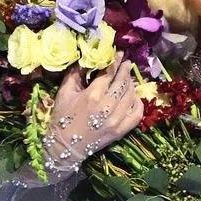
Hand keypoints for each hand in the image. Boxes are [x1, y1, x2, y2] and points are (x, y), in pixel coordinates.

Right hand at [42, 53, 142, 175]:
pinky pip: (136, 113)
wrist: (65, 147)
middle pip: (122, 81)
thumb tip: (86, 59)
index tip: (120, 53)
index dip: (115, 61)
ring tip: (128, 78)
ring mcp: (117, 119)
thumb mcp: (64, 92)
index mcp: (93, 94)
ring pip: (130, 95)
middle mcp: (107, 105)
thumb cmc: (62, 118)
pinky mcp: (121, 130)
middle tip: (127, 62)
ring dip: (131, 84)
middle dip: (125, 69)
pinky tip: (134, 97)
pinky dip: (138, 103)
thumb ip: (75, 73)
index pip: (109, 72)